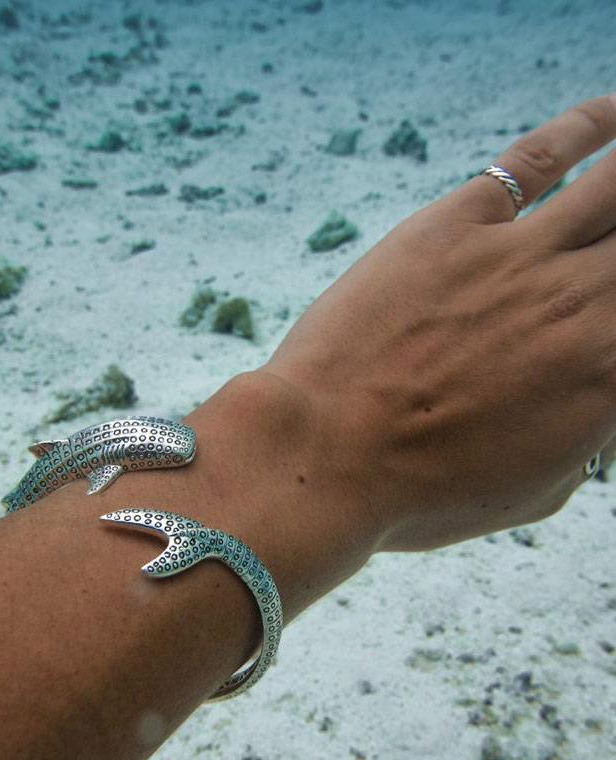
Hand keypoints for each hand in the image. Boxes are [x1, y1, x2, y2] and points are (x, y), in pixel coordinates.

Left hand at [265, 94, 615, 550]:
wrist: (325, 455)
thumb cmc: (419, 492)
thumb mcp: (530, 490)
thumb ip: (585, 435)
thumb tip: (596, 402)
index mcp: (611, 379)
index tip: (612, 307)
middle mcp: (586, 305)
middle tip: (612, 256)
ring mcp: (523, 256)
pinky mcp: (457, 224)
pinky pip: (540, 158)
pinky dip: (588, 126)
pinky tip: (609, 114)